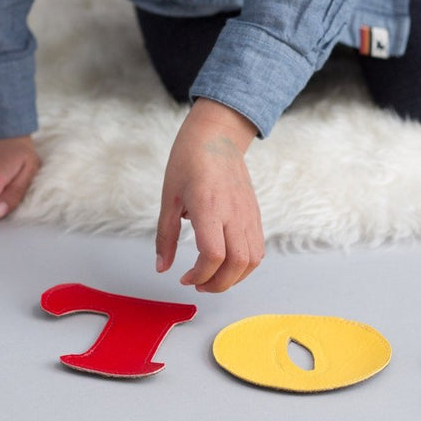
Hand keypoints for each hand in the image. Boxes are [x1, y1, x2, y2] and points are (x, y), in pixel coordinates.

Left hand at [156, 98, 264, 292]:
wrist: (217, 136)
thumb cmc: (189, 161)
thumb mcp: (169, 199)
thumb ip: (165, 236)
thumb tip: (162, 267)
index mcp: (209, 206)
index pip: (214, 254)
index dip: (200, 274)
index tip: (184, 277)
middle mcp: (234, 212)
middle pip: (237, 264)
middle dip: (217, 284)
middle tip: (198, 284)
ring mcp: (248, 214)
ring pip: (252, 260)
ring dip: (233, 278)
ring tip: (212, 277)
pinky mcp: (255, 214)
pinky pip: (258, 249)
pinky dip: (244, 265)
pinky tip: (225, 263)